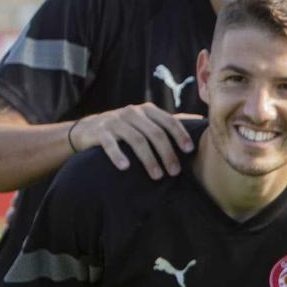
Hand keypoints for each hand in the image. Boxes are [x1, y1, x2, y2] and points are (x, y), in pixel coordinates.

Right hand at [71, 103, 194, 178]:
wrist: (87, 129)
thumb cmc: (125, 128)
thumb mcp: (145, 120)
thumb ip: (167, 121)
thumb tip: (199, 119)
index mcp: (146, 110)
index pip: (168, 120)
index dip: (180, 134)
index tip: (189, 151)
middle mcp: (132, 112)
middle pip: (155, 133)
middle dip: (167, 153)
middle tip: (174, 172)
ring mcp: (115, 121)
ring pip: (136, 140)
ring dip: (149, 159)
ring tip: (157, 176)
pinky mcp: (99, 132)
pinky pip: (110, 144)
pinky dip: (118, 156)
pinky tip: (126, 168)